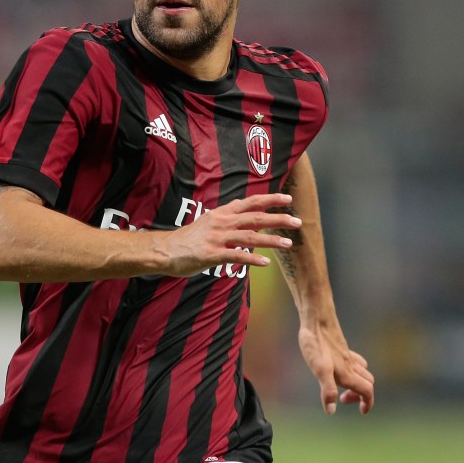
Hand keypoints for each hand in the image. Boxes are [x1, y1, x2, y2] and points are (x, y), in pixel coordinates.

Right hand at [156, 193, 301, 276]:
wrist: (166, 250)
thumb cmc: (189, 238)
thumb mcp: (209, 220)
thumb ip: (227, 215)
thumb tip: (242, 206)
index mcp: (222, 213)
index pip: (251, 203)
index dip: (270, 200)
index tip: (288, 199)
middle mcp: (222, 222)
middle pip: (255, 218)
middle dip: (278, 219)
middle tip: (297, 222)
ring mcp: (217, 238)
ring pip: (249, 237)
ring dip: (271, 240)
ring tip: (288, 243)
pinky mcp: (212, 254)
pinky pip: (236, 256)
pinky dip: (252, 259)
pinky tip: (265, 263)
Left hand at [298, 321, 374, 415]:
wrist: (317, 319)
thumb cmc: (316, 344)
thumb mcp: (319, 370)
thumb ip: (327, 390)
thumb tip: (331, 411)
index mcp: (347, 374)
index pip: (367, 391)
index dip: (368, 403)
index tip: (362, 412)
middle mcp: (351, 365)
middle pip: (368, 383)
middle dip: (361, 395)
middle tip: (343, 398)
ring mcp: (347, 356)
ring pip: (363, 371)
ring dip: (358, 383)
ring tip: (341, 386)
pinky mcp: (342, 348)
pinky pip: (356, 360)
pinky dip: (354, 369)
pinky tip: (340, 367)